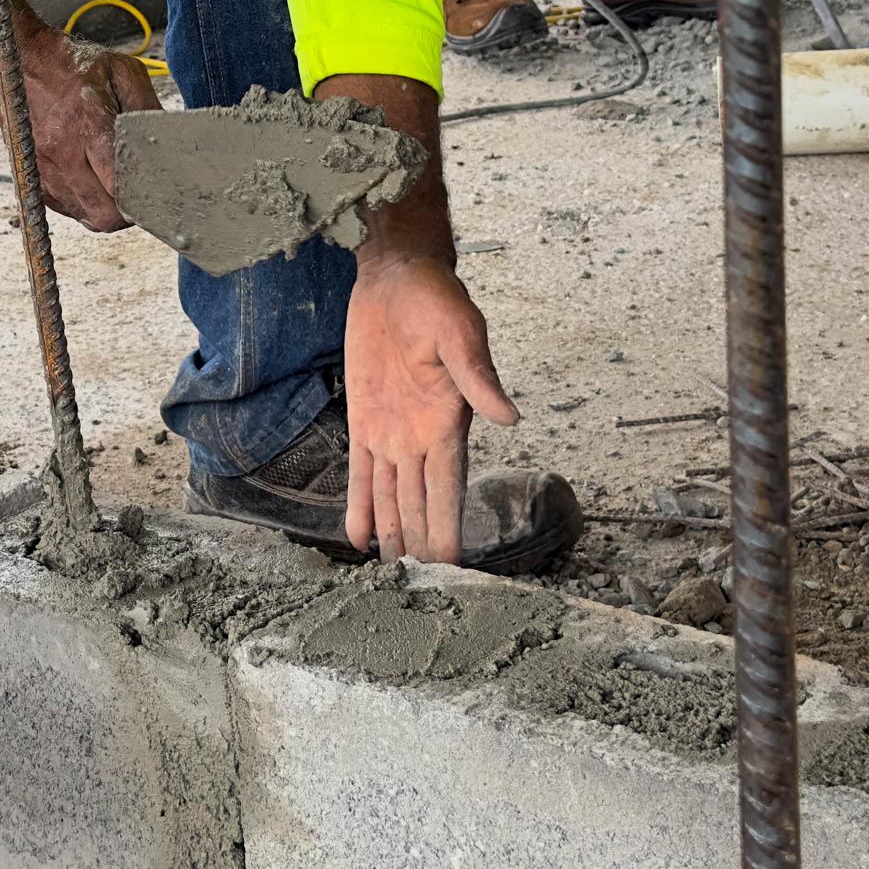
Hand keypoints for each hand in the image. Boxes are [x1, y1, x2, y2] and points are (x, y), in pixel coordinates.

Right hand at [0, 0, 159, 230]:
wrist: (13, 66)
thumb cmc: (69, 66)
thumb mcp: (120, 70)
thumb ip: (146, 106)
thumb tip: (170, 140)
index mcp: (87, 124)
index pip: (122, 184)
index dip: (146, 195)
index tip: (159, 188)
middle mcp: (62, 154)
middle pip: (106, 214)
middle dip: (130, 212)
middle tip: (142, 194)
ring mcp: (45, 171)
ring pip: (88, 218)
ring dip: (110, 211)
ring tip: (120, 188)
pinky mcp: (35, 180)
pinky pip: (70, 211)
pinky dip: (88, 205)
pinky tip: (96, 183)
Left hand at [343, 252, 518, 560]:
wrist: (396, 277)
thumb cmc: (436, 299)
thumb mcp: (461, 333)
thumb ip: (479, 377)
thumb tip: (511, 418)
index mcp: (447, 423)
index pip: (449, 491)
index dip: (449, 529)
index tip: (452, 568)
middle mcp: (420, 438)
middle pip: (420, 505)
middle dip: (420, 546)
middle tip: (417, 592)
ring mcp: (391, 433)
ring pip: (392, 498)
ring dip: (392, 535)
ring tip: (388, 577)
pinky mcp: (364, 421)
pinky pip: (361, 474)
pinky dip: (360, 506)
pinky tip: (358, 537)